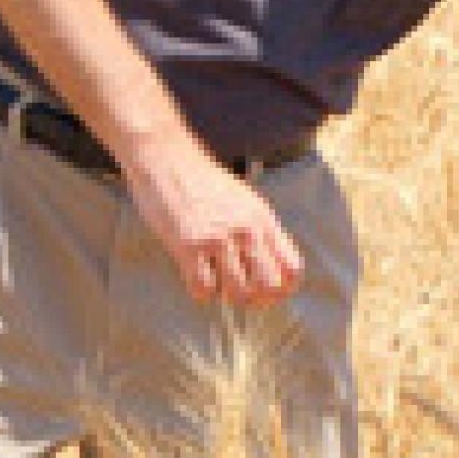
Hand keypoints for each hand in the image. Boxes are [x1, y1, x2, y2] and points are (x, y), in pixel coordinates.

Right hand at [118, 130, 303, 305]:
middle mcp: (246, 230)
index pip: (291, 267)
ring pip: (238, 292)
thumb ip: (261, 231)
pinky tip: (196, 277)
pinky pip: (203, 289)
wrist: (166, 158)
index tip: (271, 294)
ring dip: (227, 296)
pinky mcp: (189, 245)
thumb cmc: (203, 182)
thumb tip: (274, 269)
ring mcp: (218, 238)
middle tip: (242, 295)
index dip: (284, 288)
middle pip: (269, 286)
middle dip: (257, 299)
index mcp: (263, 220)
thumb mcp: (245, 201)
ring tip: (217, 282)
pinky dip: (201, 292)